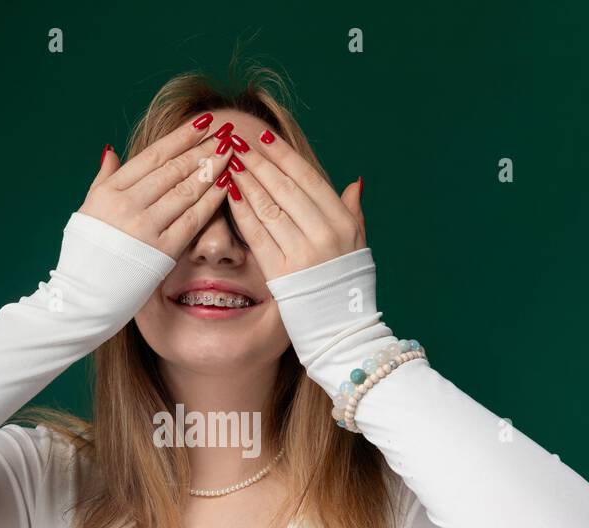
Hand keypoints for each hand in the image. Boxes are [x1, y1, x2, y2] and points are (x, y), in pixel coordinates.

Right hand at [79, 114, 236, 259]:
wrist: (84, 295)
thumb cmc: (86, 253)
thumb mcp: (87, 209)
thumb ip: (104, 178)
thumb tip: (112, 151)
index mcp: (109, 191)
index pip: (153, 156)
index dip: (181, 138)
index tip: (202, 124)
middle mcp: (126, 205)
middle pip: (173, 169)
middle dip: (203, 148)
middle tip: (225, 133)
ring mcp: (144, 227)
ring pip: (185, 190)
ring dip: (211, 169)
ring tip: (230, 153)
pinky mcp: (161, 250)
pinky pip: (192, 219)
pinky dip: (211, 200)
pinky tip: (226, 185)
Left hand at [224, 129, 365, 280]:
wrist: (340, 327)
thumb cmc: (347, 283)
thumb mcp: (359, 243)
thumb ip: (353, 210)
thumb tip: (354, 182)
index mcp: (342, 222)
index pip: (308, 179)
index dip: (284, 157)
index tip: (265, 139)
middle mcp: (324, 235)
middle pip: (284, 189)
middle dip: (258, 163)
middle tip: (237, 143)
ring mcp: (302, 254)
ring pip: (268, 208)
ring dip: (246, 182)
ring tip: (229, 164)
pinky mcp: (281, 273)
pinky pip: (257, 235)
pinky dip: (242, 212)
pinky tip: (230, 195)